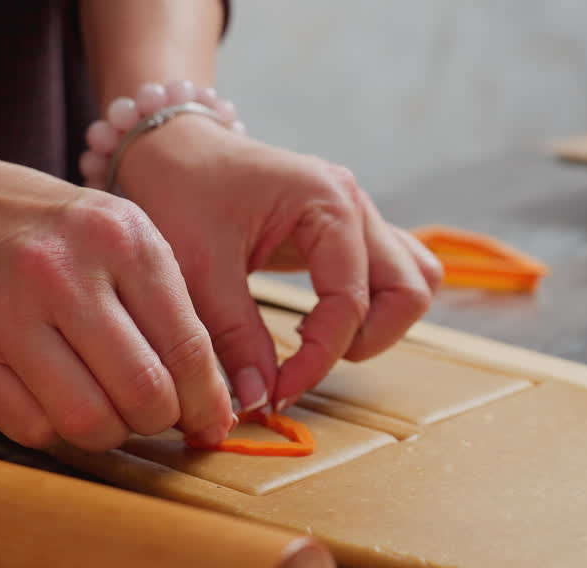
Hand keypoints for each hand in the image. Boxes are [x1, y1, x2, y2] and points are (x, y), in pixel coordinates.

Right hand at [0, 159, 234, 449]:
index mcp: (121, 239)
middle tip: (154, 411)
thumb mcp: (126, 241)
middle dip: (160, 419)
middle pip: (142, 393)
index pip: (186, 347)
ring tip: (108, 407)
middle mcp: (62, 273)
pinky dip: (57, 430)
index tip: (210, 423)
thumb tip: (213, 411)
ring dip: (110, 431)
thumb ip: (173, 314)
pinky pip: (32, 430)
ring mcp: (6, 314)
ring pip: (87, 421)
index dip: (206, 401)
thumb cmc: (60, 236)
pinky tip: (59, 399)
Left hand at [118, 117, 442, 412]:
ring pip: (413, 282)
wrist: (173, 150)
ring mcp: (360, 217)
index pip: (350, 303)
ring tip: (317, 341)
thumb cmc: (182, 192)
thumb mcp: (197, 266)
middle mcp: (356, 205)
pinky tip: (318, 322)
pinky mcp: (350, 233)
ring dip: (379, 324)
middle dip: (366, 341)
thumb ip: (233, 335)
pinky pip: (391, 275)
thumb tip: (259, 398)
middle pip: (409, 290)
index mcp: (328, 201)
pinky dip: (371, 308)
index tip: (277, 392)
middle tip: (306, 362)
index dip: (318, 360)